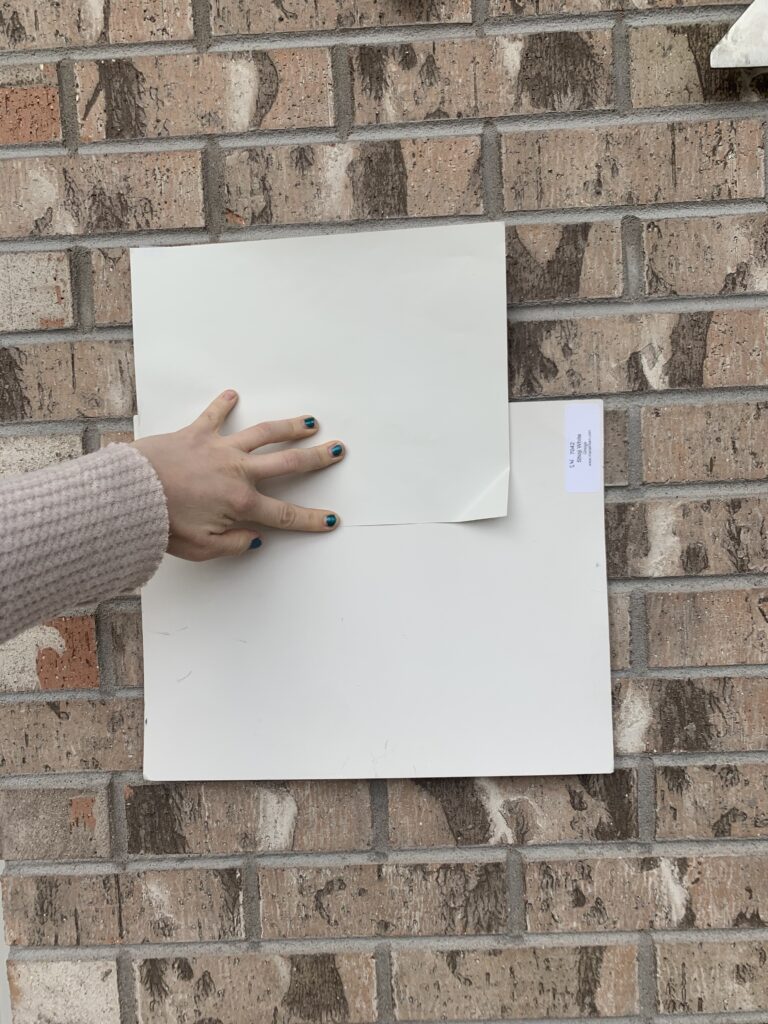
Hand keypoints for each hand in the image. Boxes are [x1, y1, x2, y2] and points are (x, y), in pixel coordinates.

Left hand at [132, 390, 343, 560]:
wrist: (130, 494)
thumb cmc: (162, 523)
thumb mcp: (202, 548)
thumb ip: (233, 544)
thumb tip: (253, 539)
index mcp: (241, 503)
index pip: (285, 514)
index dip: (311, 519)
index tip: (331, 519)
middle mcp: (238, 472)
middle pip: (288, 463)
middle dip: (316, 458)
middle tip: (336, 450)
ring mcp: (219, 449)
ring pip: (263, 434)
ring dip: (288, 427)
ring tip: (308, 422)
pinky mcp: (196, 434)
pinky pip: (213, 416)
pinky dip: (223, 404)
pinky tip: (232, 394)